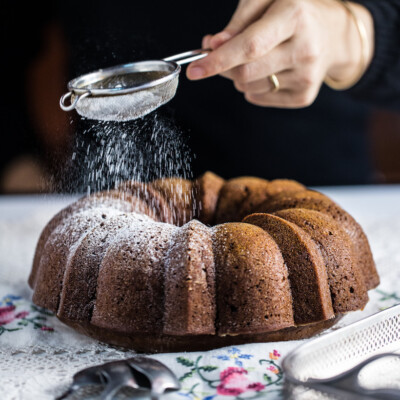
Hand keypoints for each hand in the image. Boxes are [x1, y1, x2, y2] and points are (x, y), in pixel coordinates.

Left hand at [187, 0, 373, 107]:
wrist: (334, 35)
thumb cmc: (294, 13)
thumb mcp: (268, 1)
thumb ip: (239, 21)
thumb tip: (213, 45)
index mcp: (295, 16)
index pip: (249, 46)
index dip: (218, 60)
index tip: (194, 71)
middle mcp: (305, 49)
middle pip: (245, 73)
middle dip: (224, 67)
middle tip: (223, 55)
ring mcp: (306, 76)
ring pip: (249, 88)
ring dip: (240, 76)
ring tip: (257, 58)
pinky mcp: (304, 96)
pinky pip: (261, 98)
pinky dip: (254, 86)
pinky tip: (270, 70)